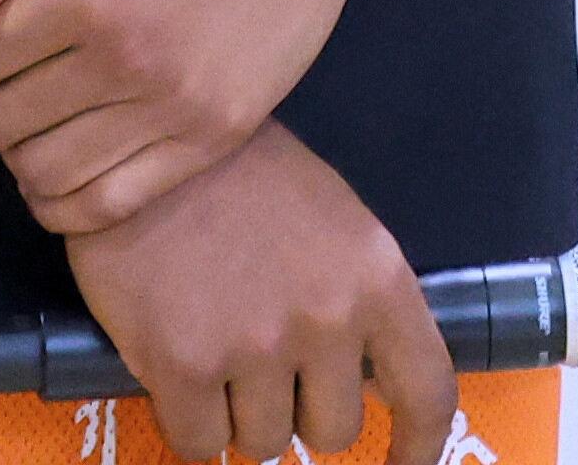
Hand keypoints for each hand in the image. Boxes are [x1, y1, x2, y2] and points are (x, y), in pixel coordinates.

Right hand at [65, 122, 453, 464]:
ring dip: (240, 412)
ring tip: (217, 344)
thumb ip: (360, 301)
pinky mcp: (184, 367)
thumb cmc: (245, 179)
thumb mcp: (336, 224)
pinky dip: (190, 420)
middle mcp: (328, 319)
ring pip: (263, 443)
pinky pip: (200, 444)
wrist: (149, 143)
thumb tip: (368, 381)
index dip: (420, 446)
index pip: (428, 390)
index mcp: (377, 278)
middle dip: (300, 408)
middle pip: (332, 431)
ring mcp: (256, 346)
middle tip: (267, 359)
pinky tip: (179, 367)